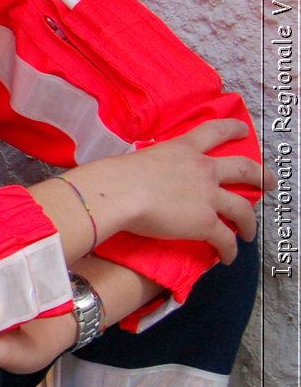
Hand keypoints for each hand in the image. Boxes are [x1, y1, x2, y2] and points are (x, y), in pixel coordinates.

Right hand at [43, 119, 266, 263]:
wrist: (118, 193)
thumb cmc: (115, 174)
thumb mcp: (136, 158)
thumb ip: (149, 165)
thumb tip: (138, 176)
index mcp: (183, 148)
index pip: (215, 131)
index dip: (232, 129)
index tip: (243, 130)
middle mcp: (203, 169)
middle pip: (244, 169)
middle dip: (261, 176)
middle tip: (270, 183)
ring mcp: (208, 196)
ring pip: (243, 209)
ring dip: (250, 222)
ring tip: (251, 231)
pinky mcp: (206, 223)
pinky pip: (226, 239)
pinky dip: (230, 250)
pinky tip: (227, 257)